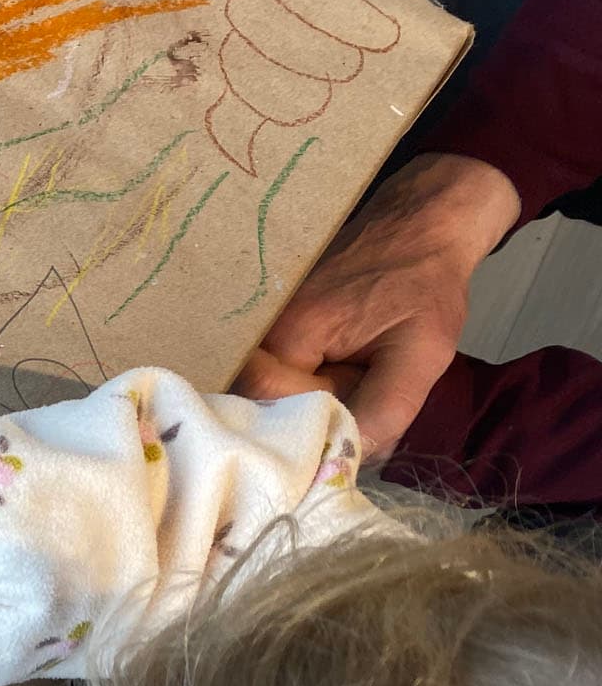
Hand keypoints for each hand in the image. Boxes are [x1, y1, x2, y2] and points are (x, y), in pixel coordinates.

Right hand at [232, 153, 519, 454]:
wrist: (426, 221)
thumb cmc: (426, 282)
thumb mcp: (422, 353)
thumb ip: (384, 412)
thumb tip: (345, 464)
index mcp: (288, 334)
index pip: (270, 409)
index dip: (313, 424)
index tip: (358, 408)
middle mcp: (260, 332)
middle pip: (267, 406)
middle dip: (318, 411)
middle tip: (364, 382)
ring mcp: (263, 328)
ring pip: (276, 394)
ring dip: (320, 397)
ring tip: (358, 369)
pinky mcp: (273, 329)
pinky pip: (282, 375)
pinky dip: (315, 381)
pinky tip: (347, 363)